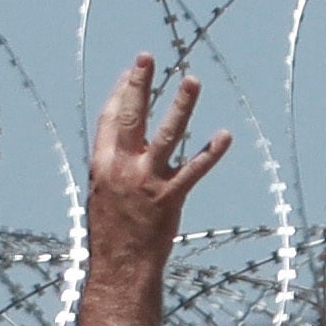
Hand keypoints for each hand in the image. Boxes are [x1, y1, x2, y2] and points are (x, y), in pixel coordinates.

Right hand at [83, 55, 230, 265]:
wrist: (120, 268)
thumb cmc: (112, 234)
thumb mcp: (102, 194)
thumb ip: (113, 167)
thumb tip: (121, 147)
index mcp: (102, 164)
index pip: (109, 118)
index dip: (120, 92)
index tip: (129, 71)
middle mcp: (123, 167)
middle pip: (132, 116)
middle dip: (138, 83)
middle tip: (146, 56)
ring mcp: (147, 181)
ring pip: (167, 134)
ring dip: (180, 105)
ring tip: (191, 79)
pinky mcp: (169, 197)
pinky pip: (193, 170)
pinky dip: (210, 152)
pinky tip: (224, 135)